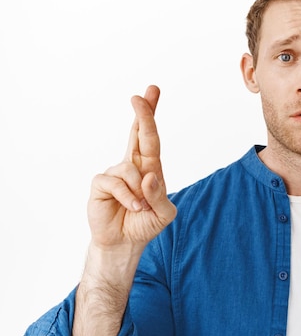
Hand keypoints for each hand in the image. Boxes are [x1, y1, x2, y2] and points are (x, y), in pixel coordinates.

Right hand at [87, 85, 176, 250]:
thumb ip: (160, 195)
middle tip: (140, 96)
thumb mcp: (164, 213)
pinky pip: (116, 183)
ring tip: (140, 207)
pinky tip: (132, 207)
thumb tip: (149, 175)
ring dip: (139, 191)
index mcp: (150, 167)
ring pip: (130, 169)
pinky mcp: (101, 184)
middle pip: (137, 134)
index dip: (150, 115)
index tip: (151, 92)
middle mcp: (133, 165)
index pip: (151, 137)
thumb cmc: (145, 224)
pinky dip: (128, 197)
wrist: (124, 243)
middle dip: (142, 114)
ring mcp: (115, 173)